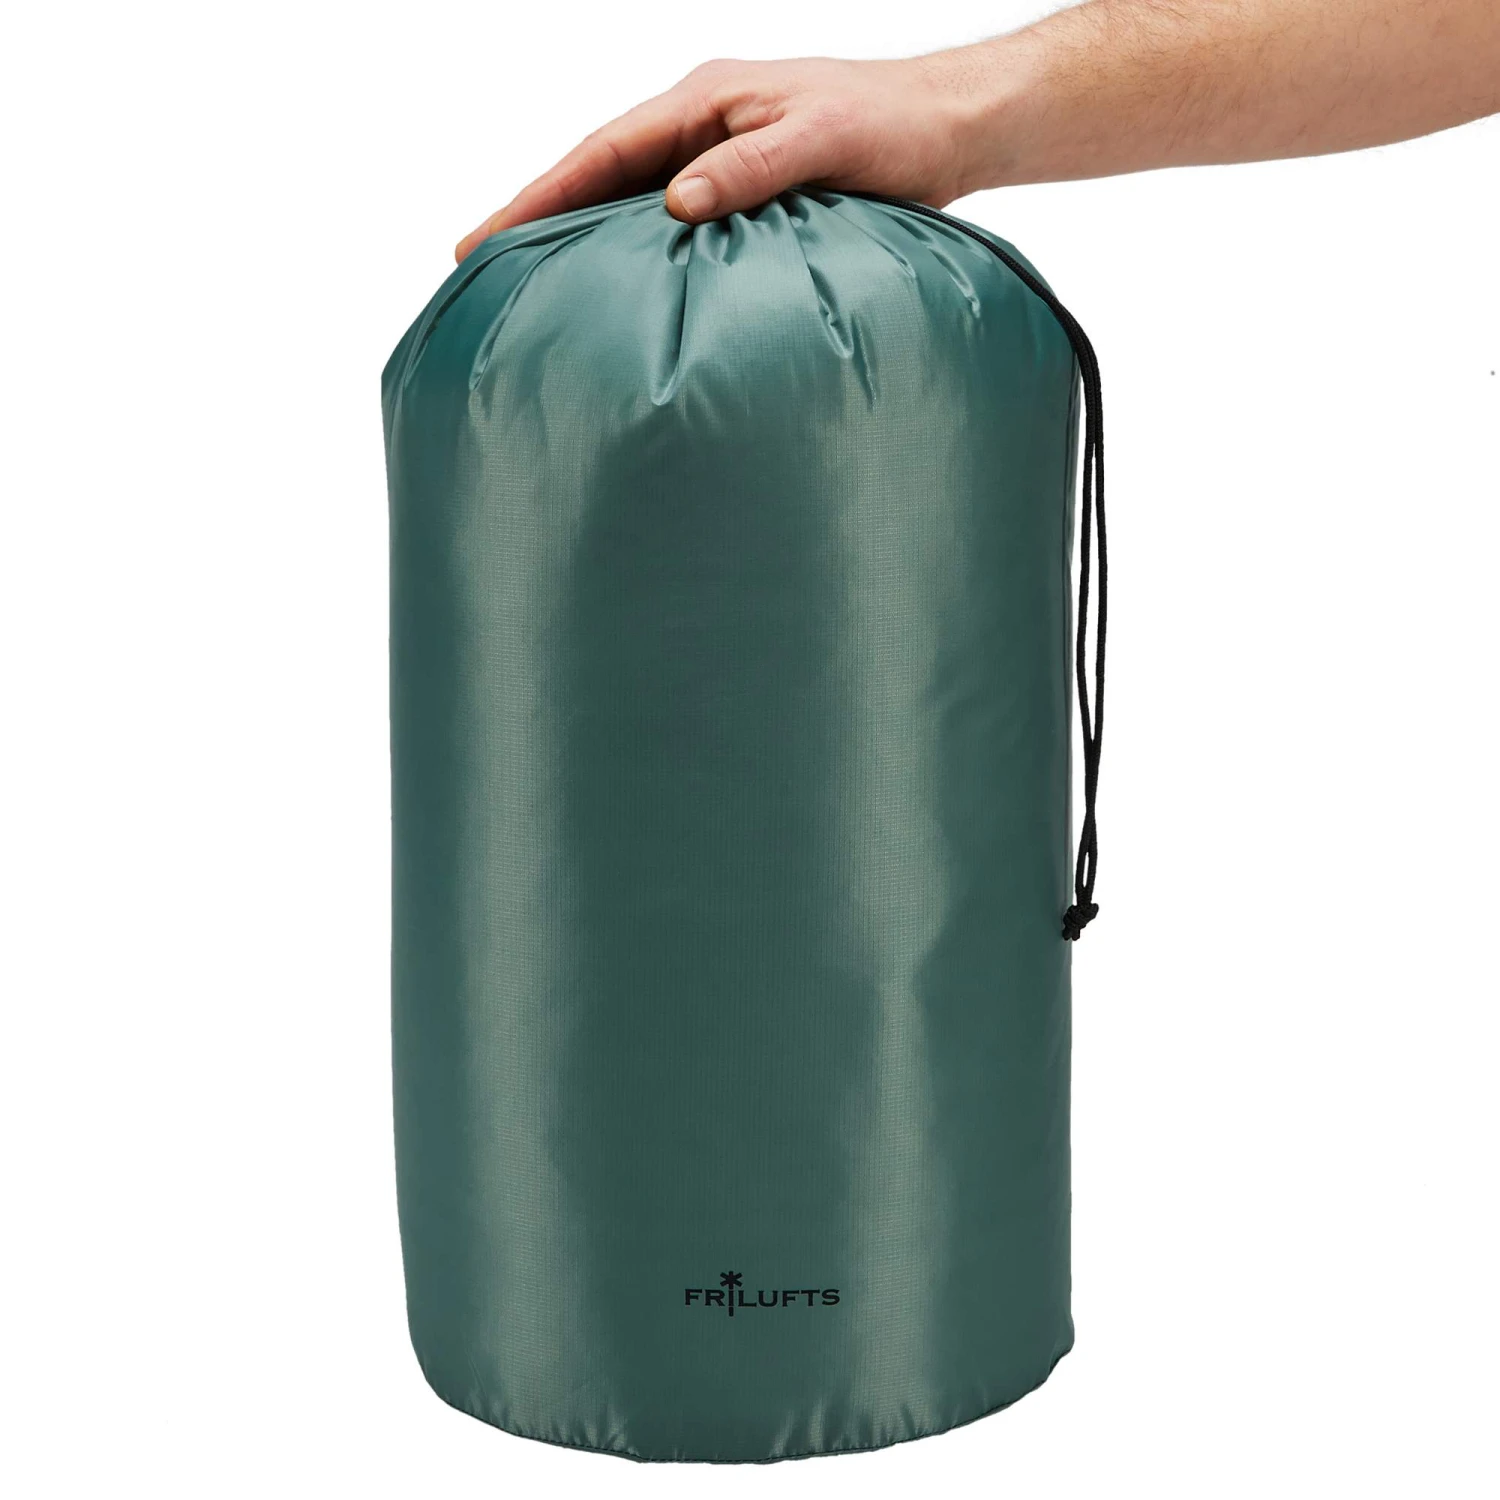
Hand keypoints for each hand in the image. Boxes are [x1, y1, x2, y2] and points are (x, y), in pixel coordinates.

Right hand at [455, 54, 986, 259]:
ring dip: (581, 237)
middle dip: (538, 217)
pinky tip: (617, 287)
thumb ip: (747, 169)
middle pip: (598, 174)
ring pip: (630, 199)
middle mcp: (702, 127)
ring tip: (531, 283)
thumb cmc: (892, 126)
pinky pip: (674, 222)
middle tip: (477, 265)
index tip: (483, 237)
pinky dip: (636, 250)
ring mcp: (721, 158)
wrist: (951, 127)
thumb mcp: (819, 141)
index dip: (537, 196)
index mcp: (704, 103)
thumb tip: (674, 205)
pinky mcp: (747, 190)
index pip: (599, 152)